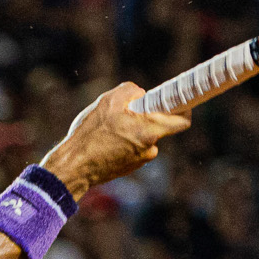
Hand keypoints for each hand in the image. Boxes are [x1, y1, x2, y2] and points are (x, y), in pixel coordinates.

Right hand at [40, 82, 190, 200]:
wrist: (74, 166)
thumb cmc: (91, 133)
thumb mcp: (108, 101)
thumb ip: (131, 91)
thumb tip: (142, 95)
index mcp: (149, 130)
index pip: (182, 120)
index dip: (184, 108)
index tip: (179, 100)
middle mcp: (150, 148)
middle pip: (158, 126)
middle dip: (146, 116)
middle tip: (127, 111)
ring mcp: (140, 160)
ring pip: (144, 137)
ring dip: (132, 130)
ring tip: (108, 129)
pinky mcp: (130, 167)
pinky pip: (133, 149)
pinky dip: (124, 142)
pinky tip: (105, 142)